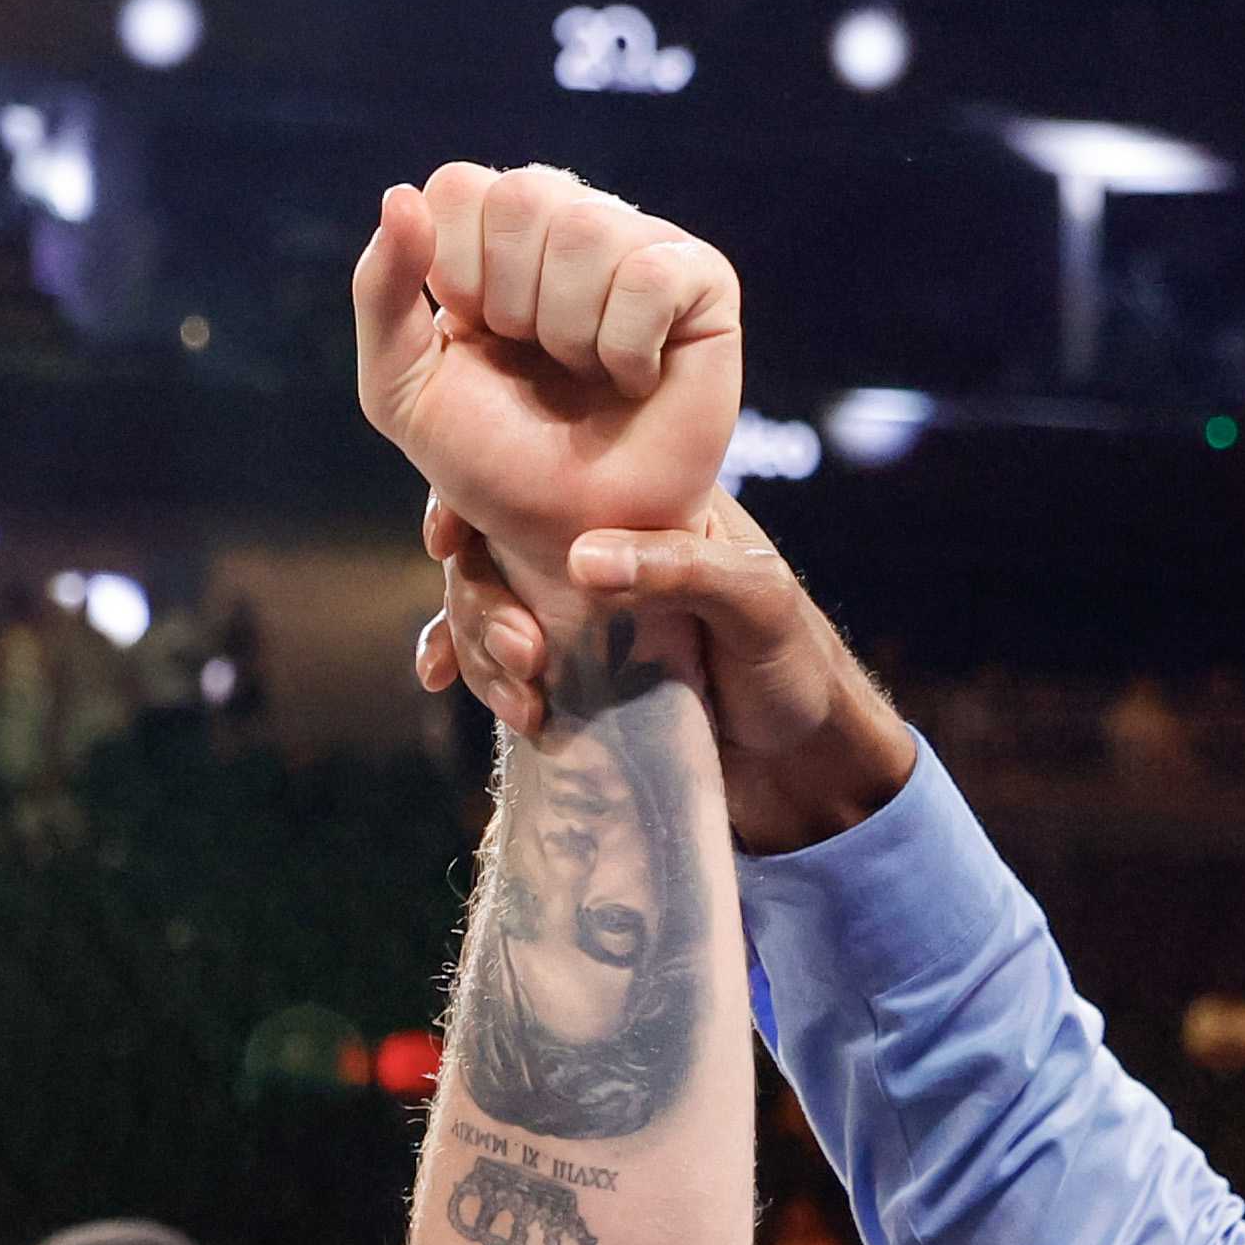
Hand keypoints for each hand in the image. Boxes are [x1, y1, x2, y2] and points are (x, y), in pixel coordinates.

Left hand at [348, 165, 742, 622]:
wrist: (572, 534)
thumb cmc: (495, 462)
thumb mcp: (402, 389)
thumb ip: (379, 293)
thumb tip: (399, 196)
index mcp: (495, 235)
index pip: (457, 186)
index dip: (457, 275)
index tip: (479, 339)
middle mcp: (570, 221)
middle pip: (521, 195)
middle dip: (512, 305)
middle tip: (539, 363)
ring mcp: (639, 243)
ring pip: (585, 230)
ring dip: (569, 333)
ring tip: (588, 376)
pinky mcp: (702, 278)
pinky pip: (649, 274)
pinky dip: (626, 347)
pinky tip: (636, 378)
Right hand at [416, 488, 920, 854]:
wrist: (806, 767)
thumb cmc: (796, 666)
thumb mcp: (756, 603)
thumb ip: (679, 571)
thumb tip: (580, 560)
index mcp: (641, 509)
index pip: (538, 477)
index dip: (476, 495)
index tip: (446, 537)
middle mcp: (599, 552)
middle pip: (493, 548)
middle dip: (481, 601)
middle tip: (522, 655)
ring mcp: (579, 617)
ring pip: (487, 608)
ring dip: (480, 649)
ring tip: (522, 703)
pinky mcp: (574, 676)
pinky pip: (500, 659)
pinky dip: (466, 666)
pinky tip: (438, 680)